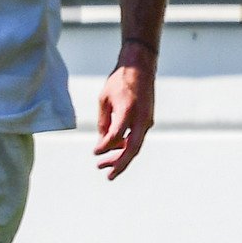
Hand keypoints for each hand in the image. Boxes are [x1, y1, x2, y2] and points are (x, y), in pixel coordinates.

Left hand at [94, 52, 154, 179]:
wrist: (140, 67)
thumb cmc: (119, 81)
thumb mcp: (104, 99)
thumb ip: (104, 122)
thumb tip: (103, 143)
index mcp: (128, 110)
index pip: (117, 136)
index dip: (105, 147)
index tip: (95, 153)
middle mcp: (141, 118)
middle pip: (133, 149)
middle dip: (120, 164)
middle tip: (107, 175)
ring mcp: (147, 121)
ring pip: (135, 146)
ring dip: (121, 158)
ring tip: (103, 166)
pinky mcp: (147, 121)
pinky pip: (136, 138)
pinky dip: (125, 147)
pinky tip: (113, 152)